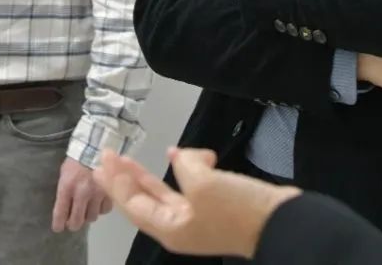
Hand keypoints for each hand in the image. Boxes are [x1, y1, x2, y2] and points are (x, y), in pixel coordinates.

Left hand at [51, 156, 113, 231]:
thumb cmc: (77, 159)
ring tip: (88, 208)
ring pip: (92, 218)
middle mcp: (81, 194)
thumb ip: (65, 191)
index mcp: (67, 188)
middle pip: (76, 222)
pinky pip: (105, 210)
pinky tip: (99, 202)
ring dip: (88, 215)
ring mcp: (97, 194)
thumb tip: (65, 208)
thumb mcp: (65, 173)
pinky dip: (101, 208)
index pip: (60, 215)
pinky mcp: (110, 192)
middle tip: (74, 219)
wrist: (98, 146)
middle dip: (73, 223)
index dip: (58, 225)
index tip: (59, 226)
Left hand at [94, 147, 299, 258]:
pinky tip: (182, 154)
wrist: (281, 223)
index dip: (115, 182)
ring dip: (148, 175)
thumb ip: (185, 166)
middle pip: (143, 201)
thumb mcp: (204, 184)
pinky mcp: (215, 207)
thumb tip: (181, 156)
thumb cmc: (236, 210)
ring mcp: (197, 218)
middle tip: (106, 159)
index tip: (101, 161)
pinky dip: (183, 169)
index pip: (131, 204)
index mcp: (169, 228)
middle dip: (124, 179)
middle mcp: (179, 226)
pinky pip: (189, 186)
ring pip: (164, 193)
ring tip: (131, 158)